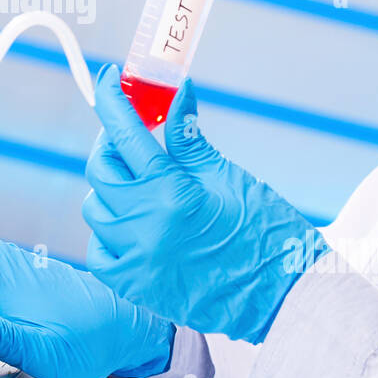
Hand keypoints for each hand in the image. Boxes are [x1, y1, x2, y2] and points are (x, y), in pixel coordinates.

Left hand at [82, 64, 327, 342]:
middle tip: (130, 136)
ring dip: (110, 189)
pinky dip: (108, 232)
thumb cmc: (265, 233)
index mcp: (171, 193)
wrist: (282, 297)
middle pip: (101, 170)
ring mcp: (136, 261)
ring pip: (95, 209)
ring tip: (139, 183)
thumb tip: (177, 91)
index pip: (124, 134)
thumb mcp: (227, 176)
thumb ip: (188, 138)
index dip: (110, 99)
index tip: (107, 80)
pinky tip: (132, 223)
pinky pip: (98, 251)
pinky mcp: (135, 288)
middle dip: (111, 145)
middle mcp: (144, 227)